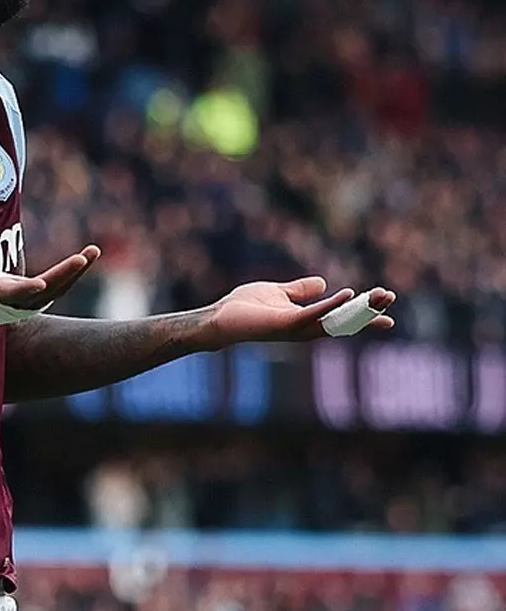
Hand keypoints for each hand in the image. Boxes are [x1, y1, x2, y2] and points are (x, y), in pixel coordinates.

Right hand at [0, 240, 101, 310]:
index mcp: (0, 295)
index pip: (17, 293)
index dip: (28, 288)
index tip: (42, 283)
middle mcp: (20, 302)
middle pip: (48, 290)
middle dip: (66, 274)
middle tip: (83, 257)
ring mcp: (33, 301)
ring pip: (60, 288)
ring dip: (78, 270)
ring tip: (94, 250)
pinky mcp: (40, 297)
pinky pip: (62, 285)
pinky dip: (75, 271)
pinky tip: (90, 256)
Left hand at [206, 277, 395, 347]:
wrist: (220, 317)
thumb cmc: (245, 307)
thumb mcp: (279, 293)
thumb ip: (300, 290)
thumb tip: (322, 282)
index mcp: (307, 320)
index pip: (342, 318)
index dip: (364, 312)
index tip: (387, 305)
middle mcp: (306, 328)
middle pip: (345, 321)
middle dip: (368, 310)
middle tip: (390, 297)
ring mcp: (296, 328)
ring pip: (335, 320)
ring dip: (358, 308)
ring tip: (379, 296)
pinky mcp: (284, 323)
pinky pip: (313, 314)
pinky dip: (331, 305)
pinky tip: (348, 294)